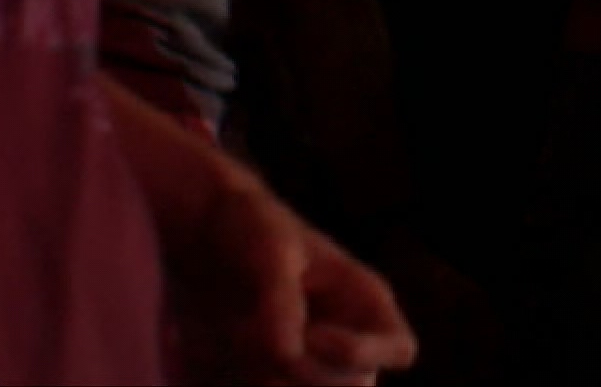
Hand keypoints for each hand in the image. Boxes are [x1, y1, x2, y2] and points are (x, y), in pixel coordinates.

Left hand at [169, 177, 418, 385]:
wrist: (201, 237)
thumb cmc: (252, 229)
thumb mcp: (270, 251)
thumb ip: (282, 301)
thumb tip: (287, 352)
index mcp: (364, 302)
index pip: (400, 350)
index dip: (360, 353)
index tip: (309, 333)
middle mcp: (344, 340)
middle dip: (308, 372)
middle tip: (261, 341)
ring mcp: (307, 364)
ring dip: (272, 379)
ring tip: (237, 337)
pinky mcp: (265, 377)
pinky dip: (243, 381)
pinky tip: (222, 350)